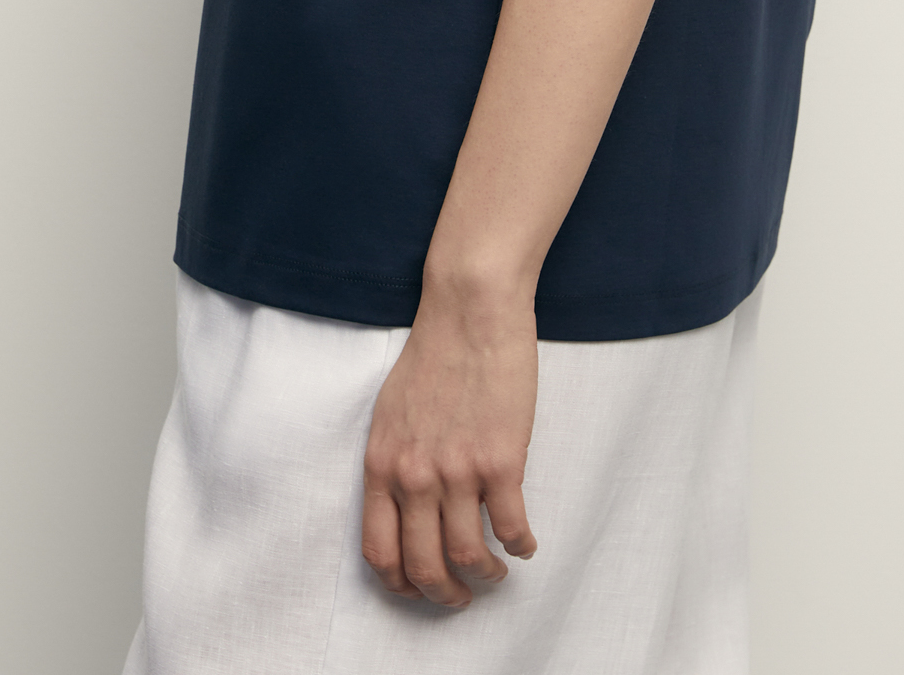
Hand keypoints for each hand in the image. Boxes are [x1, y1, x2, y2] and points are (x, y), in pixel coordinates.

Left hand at [360, 274, 539, 607]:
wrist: (470, 308)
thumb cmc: (434, 352)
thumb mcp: (391, 413)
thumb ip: (394, 462)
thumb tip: (405, 508)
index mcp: (381, 464)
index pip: (379, 552)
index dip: (401, 583)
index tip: (420, 587)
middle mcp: (414, 476)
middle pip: (424, 567)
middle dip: (445, 594)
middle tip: (462, 595)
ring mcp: (458, 470)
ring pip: (469, 557)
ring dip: (486, 576)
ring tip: (497, 571)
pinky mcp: (501, 460)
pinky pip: (512, 528)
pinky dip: (520, 546)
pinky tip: (524, 542)